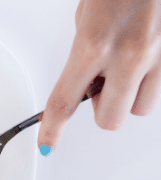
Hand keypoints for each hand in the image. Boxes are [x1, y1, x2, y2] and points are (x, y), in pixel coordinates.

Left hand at [37, 0, 160, 155]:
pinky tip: (142, 60)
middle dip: (101, 108)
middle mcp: (127, 56)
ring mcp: (157, 58)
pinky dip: (147, 82)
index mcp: (93, 46)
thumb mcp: (86, 18)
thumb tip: (85, 80)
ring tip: (125, 67)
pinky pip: (158, 90)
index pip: (65, 103)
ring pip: (139, 109)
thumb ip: (83, 54)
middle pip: (109, 120)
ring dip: (127, 96)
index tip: (47, 144)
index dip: (53, 129)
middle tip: (99, 86)